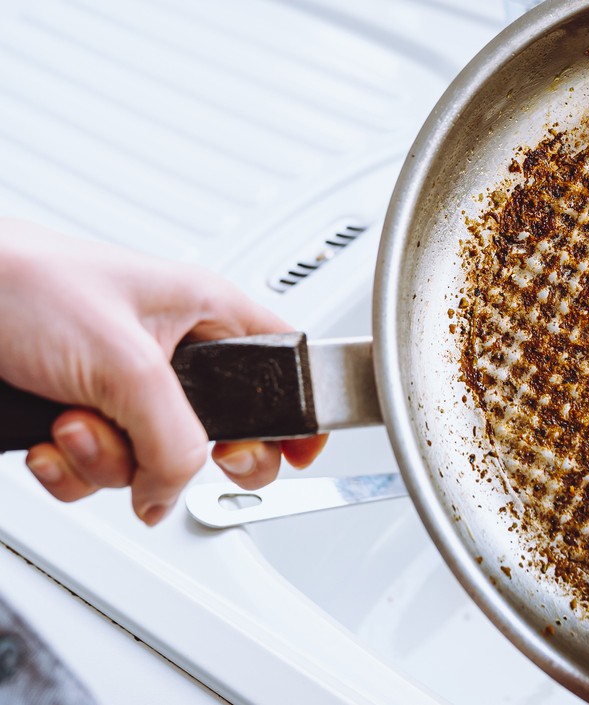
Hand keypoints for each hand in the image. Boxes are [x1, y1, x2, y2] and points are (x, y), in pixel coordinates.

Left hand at [0, 220, 325, 524]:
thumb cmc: (21, 282)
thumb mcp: (125, 363)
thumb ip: (174, 437)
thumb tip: (176, 490)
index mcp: (206, 313)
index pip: (283, 365)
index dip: (297, 412)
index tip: (300, 453)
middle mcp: (171, 354)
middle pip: (220, 434)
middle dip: (183, 457)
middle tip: (170, 459)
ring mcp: (123, 390)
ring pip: (152, 462)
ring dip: (107, 460)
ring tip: (74, 423)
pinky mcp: (80, 416)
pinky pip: (100, 472)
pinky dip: (70, 469)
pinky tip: (50, 438)